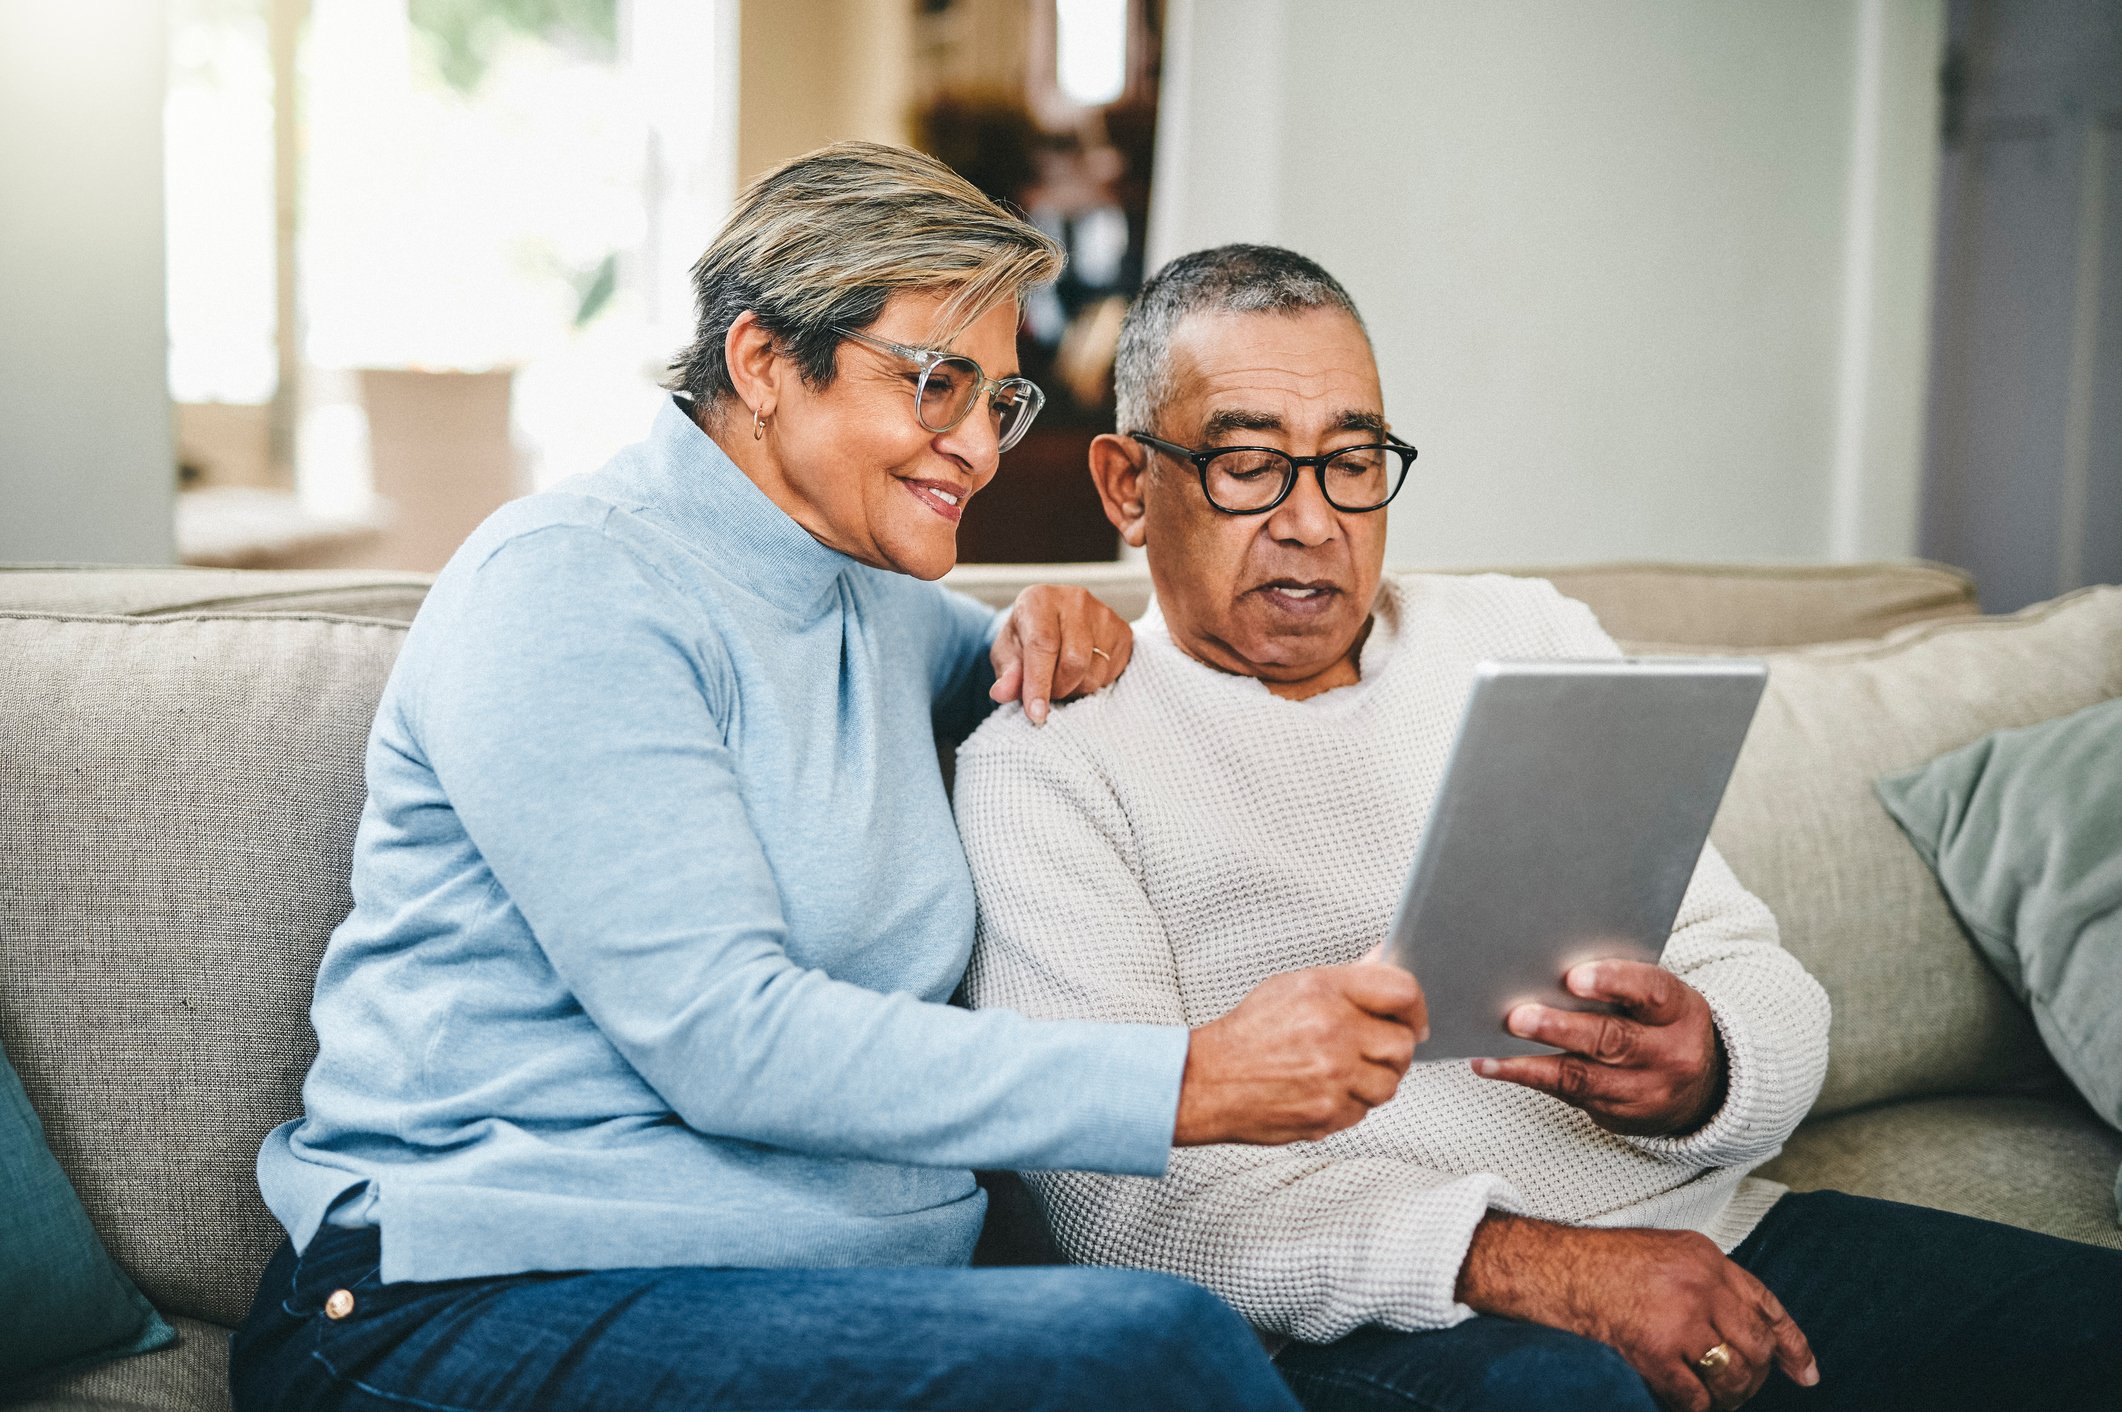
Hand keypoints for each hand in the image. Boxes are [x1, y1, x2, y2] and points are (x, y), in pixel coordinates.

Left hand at [989, 585, 1132, 724]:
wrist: (1054, 621)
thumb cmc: (1026, 638)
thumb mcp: (1007, 653)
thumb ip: (1007, 673)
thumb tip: (1002, 692)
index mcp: (1039, 600)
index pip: (1043, 645)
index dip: (1039, 684)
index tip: (1036, 714)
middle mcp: (1075, 600)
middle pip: (1074, 662)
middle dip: (1058, 689)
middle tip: (1047, 692)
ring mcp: (1104, 614)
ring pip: (1095, 672)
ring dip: (1076, 689)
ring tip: (1062, 680)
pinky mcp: (1123, 631)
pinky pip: (1111, 673)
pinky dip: (1094, 684)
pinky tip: (1081, 674)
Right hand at [1173, 963, 1426, 1145]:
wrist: (1208, 1081)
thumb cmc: (1248, 1034)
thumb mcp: (1294, 987)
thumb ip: (1348, 978)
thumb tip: (1384, 958)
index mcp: (1325, 992)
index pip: (1402, 991)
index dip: (1416, 1008)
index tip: (1413, 1019)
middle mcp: (1333, 1033)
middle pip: (1403, 1044)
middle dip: (1393, 1049)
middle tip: (1370, 1049)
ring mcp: (1333, 1077)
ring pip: (1390, 1084)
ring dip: (1373, 1080)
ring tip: (1340, 1071)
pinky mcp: (1329, 1114)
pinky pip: (1364, 1111)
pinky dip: (1350, 1104)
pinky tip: (1323, 1090)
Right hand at [1457, 1214, 1819, 1410]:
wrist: (1550, 1267)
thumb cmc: (1596, 1263)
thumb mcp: (1664, 1253)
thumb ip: (1705, 1281)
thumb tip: (1739, 1326)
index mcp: (1705, 1257)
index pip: (1767, 1304)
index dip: (1792, 1344)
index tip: (1806, 1373)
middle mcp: (1700, 1283)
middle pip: (1756, 1345)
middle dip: (1753, 1378)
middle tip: (1738, 1393)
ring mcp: (1679, 1315)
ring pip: (1732, 1374)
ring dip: (1727, 1398)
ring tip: (1713, 1402)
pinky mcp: (1654, 1347)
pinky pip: (1695, 1395)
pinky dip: (1695, 1409)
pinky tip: (1685, 1407)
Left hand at [1472, 960, 1723, 1135]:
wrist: (1700, 1090)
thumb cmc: (1662, 1025)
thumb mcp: (1659, 1000)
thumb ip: (1620, 982)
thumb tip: (1549, 958)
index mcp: (1681, 1012)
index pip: (1651, 992)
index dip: (1613, 982)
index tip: (1573, 976)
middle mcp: (1668, 1054)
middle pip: (1612, 1040)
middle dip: (1560, 1027)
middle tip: (1518, 1016)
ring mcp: (1643, 1090)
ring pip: (1583, 1076)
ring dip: (1531, 1062)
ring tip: (1492, 1049)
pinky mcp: (1617, 1114)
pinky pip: (1567, 1095)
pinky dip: (1526, 1077)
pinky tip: (1493, 1065)